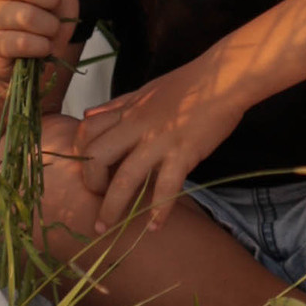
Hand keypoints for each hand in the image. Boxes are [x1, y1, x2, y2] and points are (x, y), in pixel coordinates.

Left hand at [73, 57, 236, 232]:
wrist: (224, 77)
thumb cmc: (188, 82)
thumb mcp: (146, 90)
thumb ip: (117, 105)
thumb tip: (87, 113)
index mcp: (128, 110)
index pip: (86, 131)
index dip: (81, 155)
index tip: (89, 173)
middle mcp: (137, 125)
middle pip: (96, 157)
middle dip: (90, 184)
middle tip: (96, 200)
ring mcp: (159, 140)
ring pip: (124, 178)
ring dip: (112, 207)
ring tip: (106, 229)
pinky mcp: (183, 152)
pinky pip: (166, 187)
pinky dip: (159, 211)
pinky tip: (156, 228)